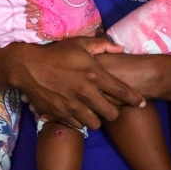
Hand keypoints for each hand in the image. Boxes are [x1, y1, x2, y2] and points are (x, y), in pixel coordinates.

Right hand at [12, 37, 145, 129]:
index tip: (142, 103)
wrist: (28, 67)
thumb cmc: (56, 53)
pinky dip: (80, 121)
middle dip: (115, 112)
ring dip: (97, 119)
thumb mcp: (80, 44)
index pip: (122, 91)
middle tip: (111, 108)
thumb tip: (120, 49)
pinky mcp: (61, 114)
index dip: (135, 99)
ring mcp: (73, 106)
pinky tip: (78, 113)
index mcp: (94, 75)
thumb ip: (103, 45)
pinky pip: (78, 125)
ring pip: (96, 124)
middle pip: (112, 114)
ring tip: (94, 112)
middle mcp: (86, 93)